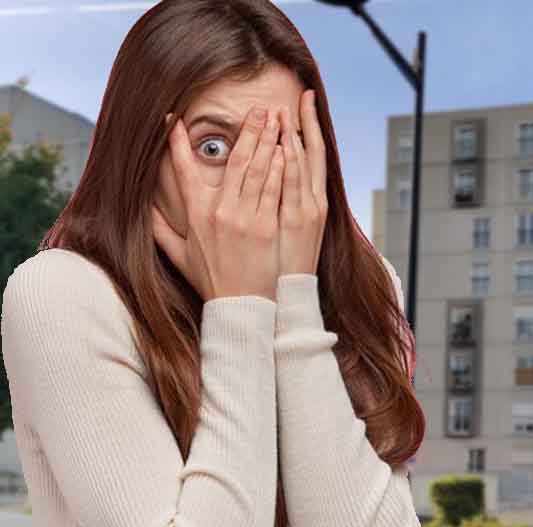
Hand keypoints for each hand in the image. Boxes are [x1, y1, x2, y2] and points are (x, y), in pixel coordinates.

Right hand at [151, 106, 284, 301]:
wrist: (241, 307)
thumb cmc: (213, 281)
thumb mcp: (179, 255)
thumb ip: (160, 230)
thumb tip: (142, 210)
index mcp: (196, 213)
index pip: (183, 170)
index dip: (177, 143)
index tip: (173, 119)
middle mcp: (220, 210)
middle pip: (234, 160)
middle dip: (246, 130)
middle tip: (256, 108)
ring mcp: (245, 217)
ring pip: (257, 169)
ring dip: (267, 140)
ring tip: (276, 118)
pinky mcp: (267, 225)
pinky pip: (274, 188)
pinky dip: (280, 166)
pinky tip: (285, 148)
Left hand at [278, 89, 327, 276]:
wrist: (286, 295)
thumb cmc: (278, 267)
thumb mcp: (285, 233)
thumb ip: (278, 204)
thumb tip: (265, 181)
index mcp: (309, 200)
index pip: (311, 157)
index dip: (309, 130)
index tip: (304, 105)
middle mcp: (312, 201)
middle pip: (313, 153)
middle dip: (307, 123)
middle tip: (302, 95)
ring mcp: (309, 210)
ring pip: (305, 165)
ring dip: (299, 135)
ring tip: (292, 110)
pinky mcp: (301, 220)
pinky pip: (297, 186)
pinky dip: (295, 164)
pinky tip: (291, 143)